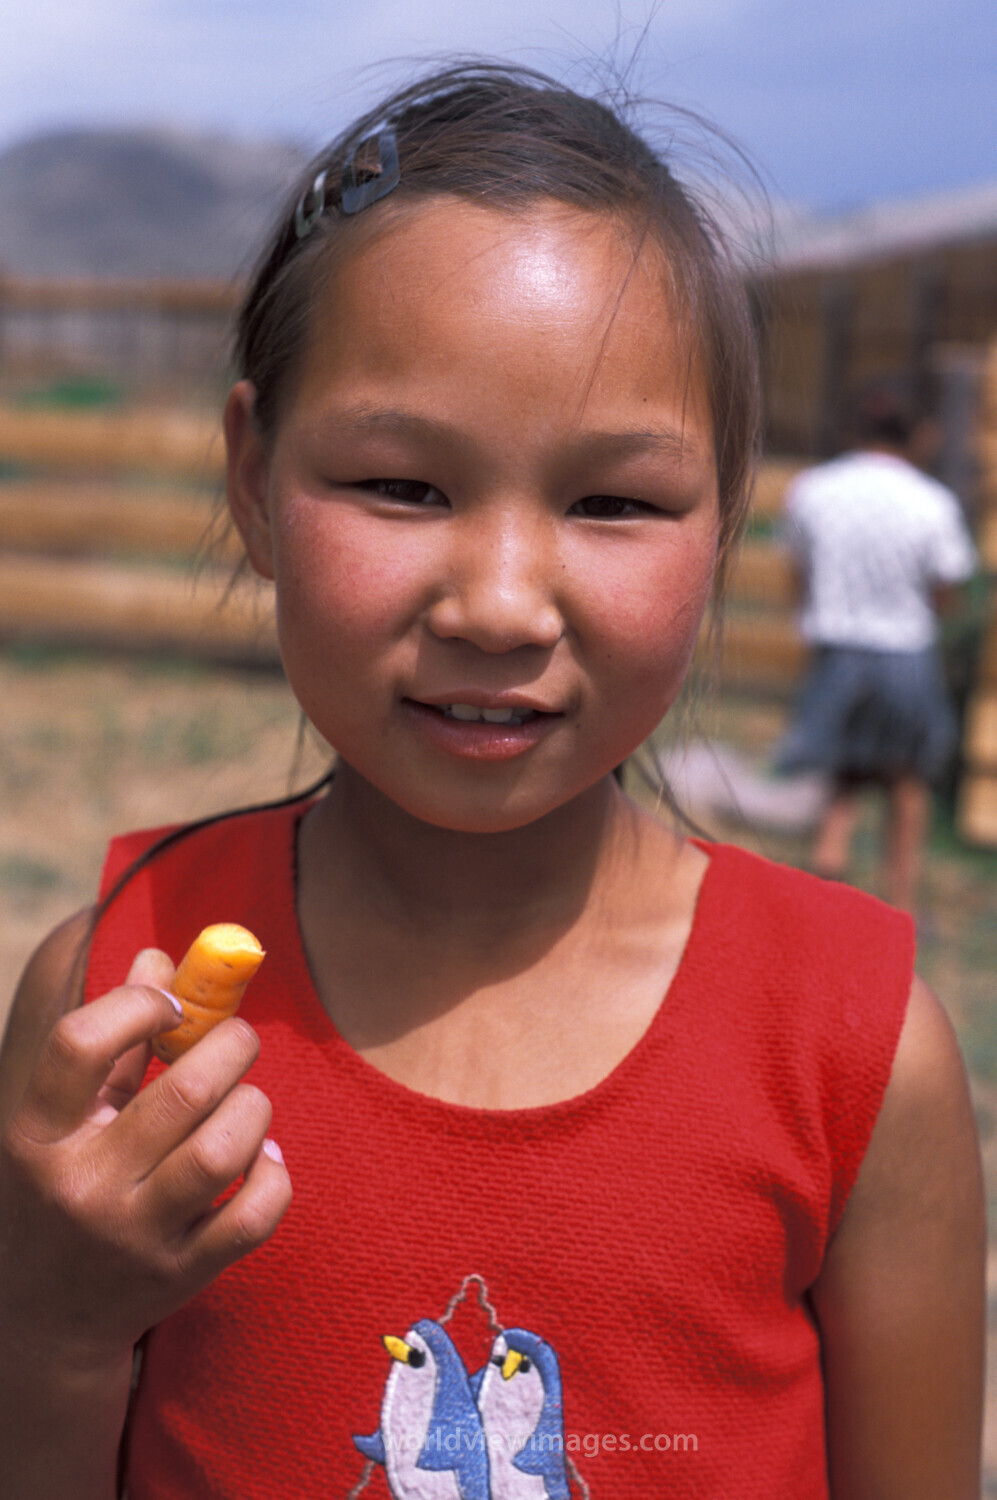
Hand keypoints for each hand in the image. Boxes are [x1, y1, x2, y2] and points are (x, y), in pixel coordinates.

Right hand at [0, 947, 291, 1372]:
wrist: (42, 1319)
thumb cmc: (63, 1184)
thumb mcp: (62, 1117)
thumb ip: (111, 1040)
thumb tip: (160, 960)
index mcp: (38, 1134)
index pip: (80, 1044)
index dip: (140, 1004)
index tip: (174, 1004)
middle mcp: (81, 1187)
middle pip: (184, 1092)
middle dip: (232, 1047)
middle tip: (239, 1041)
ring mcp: (133, 1237)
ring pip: (224, 1150)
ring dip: (254, 1108)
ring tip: (246, 1103)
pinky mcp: (180, 1276)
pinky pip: (254, 1214)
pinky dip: (274, 1175)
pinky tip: (261, 1161)